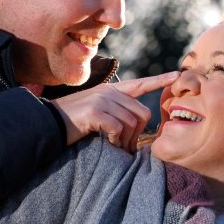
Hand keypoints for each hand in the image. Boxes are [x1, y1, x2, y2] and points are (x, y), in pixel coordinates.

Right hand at [52, 71, 178, 151]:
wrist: (47, 124)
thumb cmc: (73, 125)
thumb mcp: (96, 114)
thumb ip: (115, 114)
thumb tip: (134, 128)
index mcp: (111, 91)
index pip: (140, 84)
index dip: (159, 80)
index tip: (176, 75)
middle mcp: (109, 92)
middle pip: (142, 113)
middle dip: (138, 134)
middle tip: (127, 148)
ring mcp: (102, 99)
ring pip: (132, 122)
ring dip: (126, 140)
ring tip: (115, 147)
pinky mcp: (95, 111)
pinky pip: (118, 128)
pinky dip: (116, 140)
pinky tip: (107, 143)